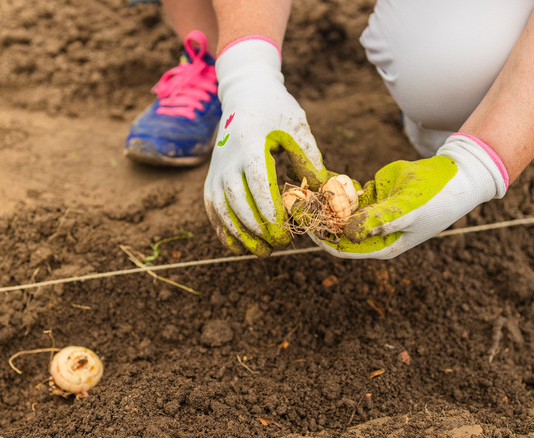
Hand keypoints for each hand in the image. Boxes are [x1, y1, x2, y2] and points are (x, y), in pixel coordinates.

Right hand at [204, 37, 331, 256]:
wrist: (244, 94)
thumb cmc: (276, 110)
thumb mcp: (296, 127)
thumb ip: (308, 159)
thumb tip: (322, 190)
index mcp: (250, 146)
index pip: (257, 185)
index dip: (269, 212)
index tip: (285, 231)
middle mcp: (228, 160)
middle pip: (238, 203)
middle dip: (258, 229)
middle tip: (281, 245)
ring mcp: (216, 170)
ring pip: (223, 210)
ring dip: (241, 235)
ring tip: (262, 252)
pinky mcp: (212, 178)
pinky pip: (213, 210)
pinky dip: (224, 230)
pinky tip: (240, 247)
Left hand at [309, 134, 508, 258]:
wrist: (456, 174)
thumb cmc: (437, 198)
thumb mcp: (408, 210)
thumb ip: (378, 221)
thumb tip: (348, 233)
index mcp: (382, 246)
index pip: (343, 248)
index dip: (321, 238)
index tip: (304, 225)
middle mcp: (373, 233)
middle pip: (337, 229)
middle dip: (317, 218)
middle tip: (296, 202)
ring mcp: (372, 213)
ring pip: (339, 211)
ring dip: (322, 202)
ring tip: (304, 189)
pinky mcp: (373, 195)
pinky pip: (348, 194)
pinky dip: (336, 187)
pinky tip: (323, 179)